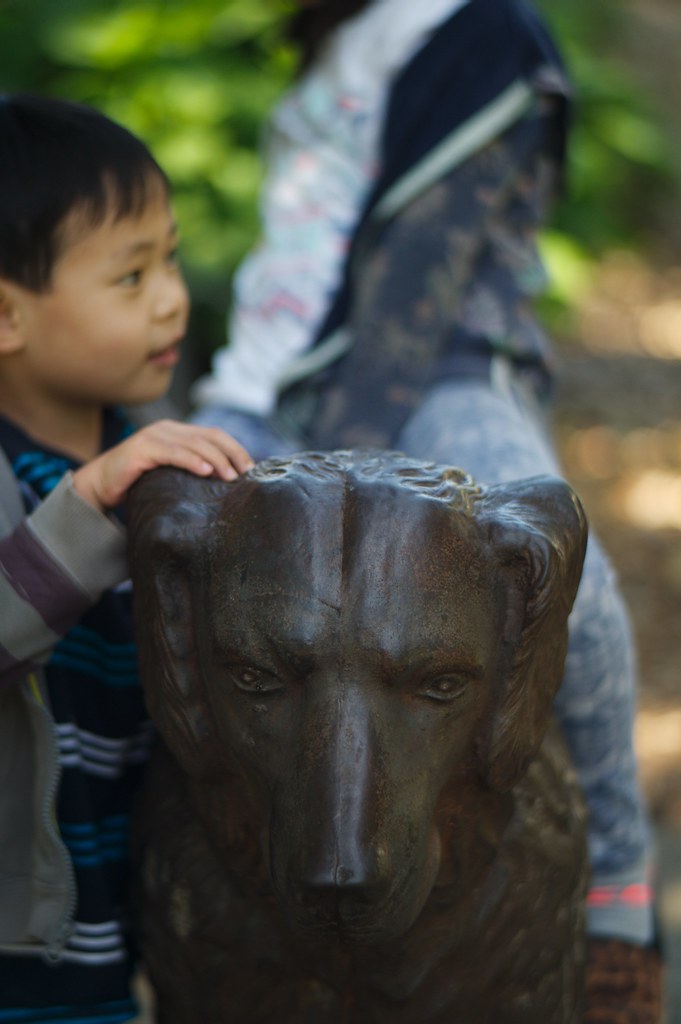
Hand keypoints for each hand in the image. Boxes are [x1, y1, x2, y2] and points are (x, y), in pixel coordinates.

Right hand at [72, 420, 253, 510]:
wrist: (100, 486)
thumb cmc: (138, 483)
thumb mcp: (170, 473)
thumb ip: (191, 470)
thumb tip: (225, 484)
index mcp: (178, 432)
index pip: (214, 435)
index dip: (235, 448)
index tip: (251, 468)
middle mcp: (168, 429)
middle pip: (210, 436)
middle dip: (232, 453)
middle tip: (246, 473)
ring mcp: (155, 437)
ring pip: (194, 444)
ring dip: (216, 459)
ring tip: (230, 476)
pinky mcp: (142, 449)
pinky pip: (172, 453)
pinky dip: (191, 461)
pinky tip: (205, 471)